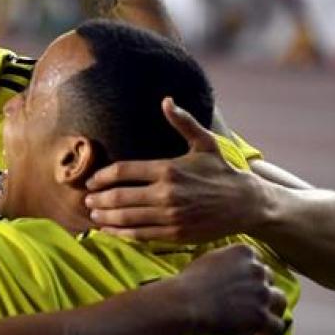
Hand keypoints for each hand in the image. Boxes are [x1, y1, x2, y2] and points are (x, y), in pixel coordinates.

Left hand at [85, 98, 263, 241]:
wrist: (246, 203)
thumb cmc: (221, 171)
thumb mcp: (204, 143)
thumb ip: (183, 122)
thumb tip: (166, 100)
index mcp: (168, 169)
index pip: (123, 171)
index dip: (102, 177)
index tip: (91, 181)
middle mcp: (166, 193)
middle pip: (120, 196)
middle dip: (99, 199)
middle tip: (87, 200)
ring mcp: (171, 216)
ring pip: (127, 217)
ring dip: (105, 217)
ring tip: (93, 215)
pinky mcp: (176, 234)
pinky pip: (141, 234)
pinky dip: (122, 233)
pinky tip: (111, 230)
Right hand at [165, 244, 286, 334]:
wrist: (182, 303)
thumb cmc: (187, 282)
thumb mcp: (208, 260)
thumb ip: (226, 262)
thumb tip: (230, 269)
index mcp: (244, 252)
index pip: (257, 262)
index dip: (250, 275)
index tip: (242, 286)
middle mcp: (257, 270)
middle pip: (269, 280)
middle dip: (260, 291)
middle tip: (247, 304)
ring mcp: (261, 293)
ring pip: (280, 301)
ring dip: (270, 310)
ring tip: (259, 322)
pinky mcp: (261, 317)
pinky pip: (277, 326)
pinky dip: (268, 334)